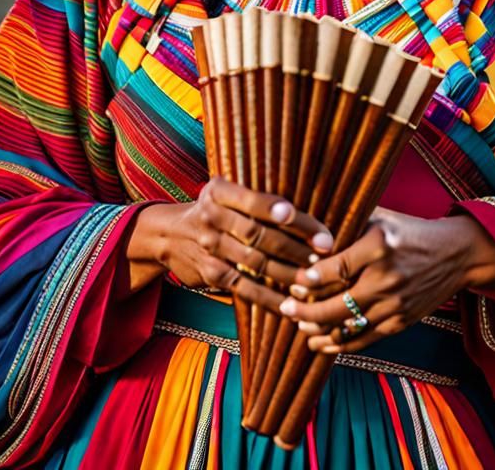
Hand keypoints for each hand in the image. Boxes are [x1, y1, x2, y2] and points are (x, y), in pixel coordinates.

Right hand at [127, 178, 332, 313]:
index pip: (257, 202)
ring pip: (255, 263)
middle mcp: (211, 216)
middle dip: (296, 247)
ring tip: (315, 280)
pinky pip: (245, 288)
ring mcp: (209, 247)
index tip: (317, 230)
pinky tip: (291, 304)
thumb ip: (256, 198)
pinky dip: (270, 298)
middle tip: (325, 255)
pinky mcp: (211, 274)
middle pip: (259, 234)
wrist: (170, 235)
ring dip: (288, 273)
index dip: (288, 217)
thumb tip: (304, 208)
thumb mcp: (225, 193)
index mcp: (218, 190)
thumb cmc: (214, 210)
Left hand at [277, 207, 494, 353]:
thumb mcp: (381, 216)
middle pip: (337, 304)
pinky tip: (321, 342)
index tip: (293, 279)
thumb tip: (308, 228)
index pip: (336, 268)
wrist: (455, 254)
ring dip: (319, 330)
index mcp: (379, 246)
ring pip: (348, 326)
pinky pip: (364, 338)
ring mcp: (395, 305)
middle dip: (306, 309)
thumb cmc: (410, 231)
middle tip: (285, 307)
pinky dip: (340, 344)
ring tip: (299, 326)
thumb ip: (348, 222)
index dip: (310, 278)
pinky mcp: (401, 322)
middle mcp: (387, 278)